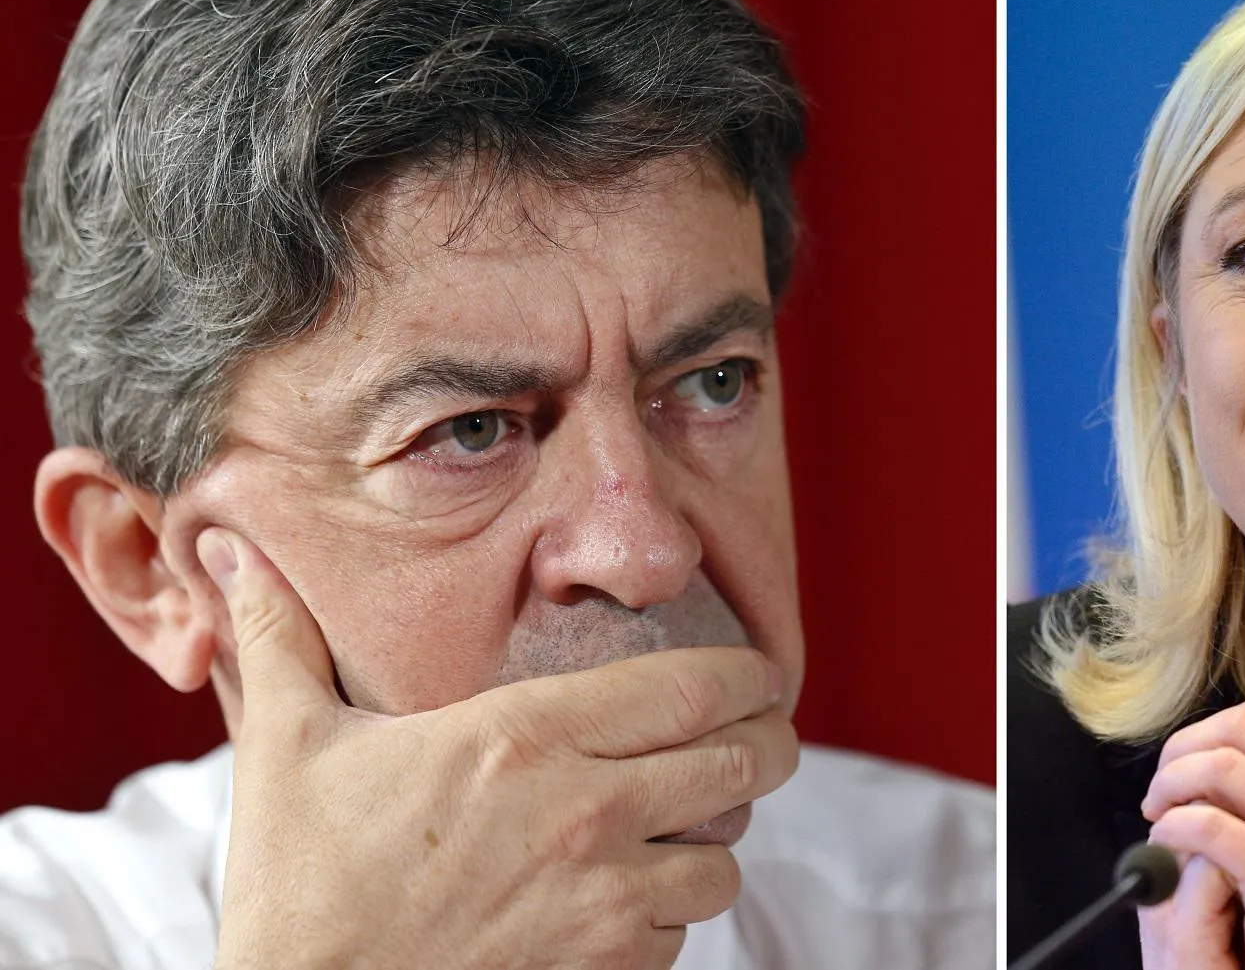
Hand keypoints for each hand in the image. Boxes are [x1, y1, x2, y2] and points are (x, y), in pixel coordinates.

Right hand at [200, 528, 798, 968]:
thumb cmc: (300, 883)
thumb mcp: (288, 746)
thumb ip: (284, 639)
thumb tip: (237, 554)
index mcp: (527, 735)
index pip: (693, 687)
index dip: (748, 677)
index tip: (761, 675)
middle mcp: (586, 811)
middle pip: (742, 761)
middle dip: (768, 744)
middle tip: (765, 737)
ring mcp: (603, 899)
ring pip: (724, 859)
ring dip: (714, 841)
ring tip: (690, 828)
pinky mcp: (605, 969)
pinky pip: (681, 934)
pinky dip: (671, 914)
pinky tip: (635, 899)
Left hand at [1137, 696, 1244, 969]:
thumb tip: (1208, 755)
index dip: (1206, 733)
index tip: (1181, 768)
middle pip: (1239, 727)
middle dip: (1183, 751)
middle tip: (1161, 794)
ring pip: (1220, 765)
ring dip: (1172, 787)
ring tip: (1160, 821)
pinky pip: (1208, 825)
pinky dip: (1172, 829)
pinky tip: (1166, 848)